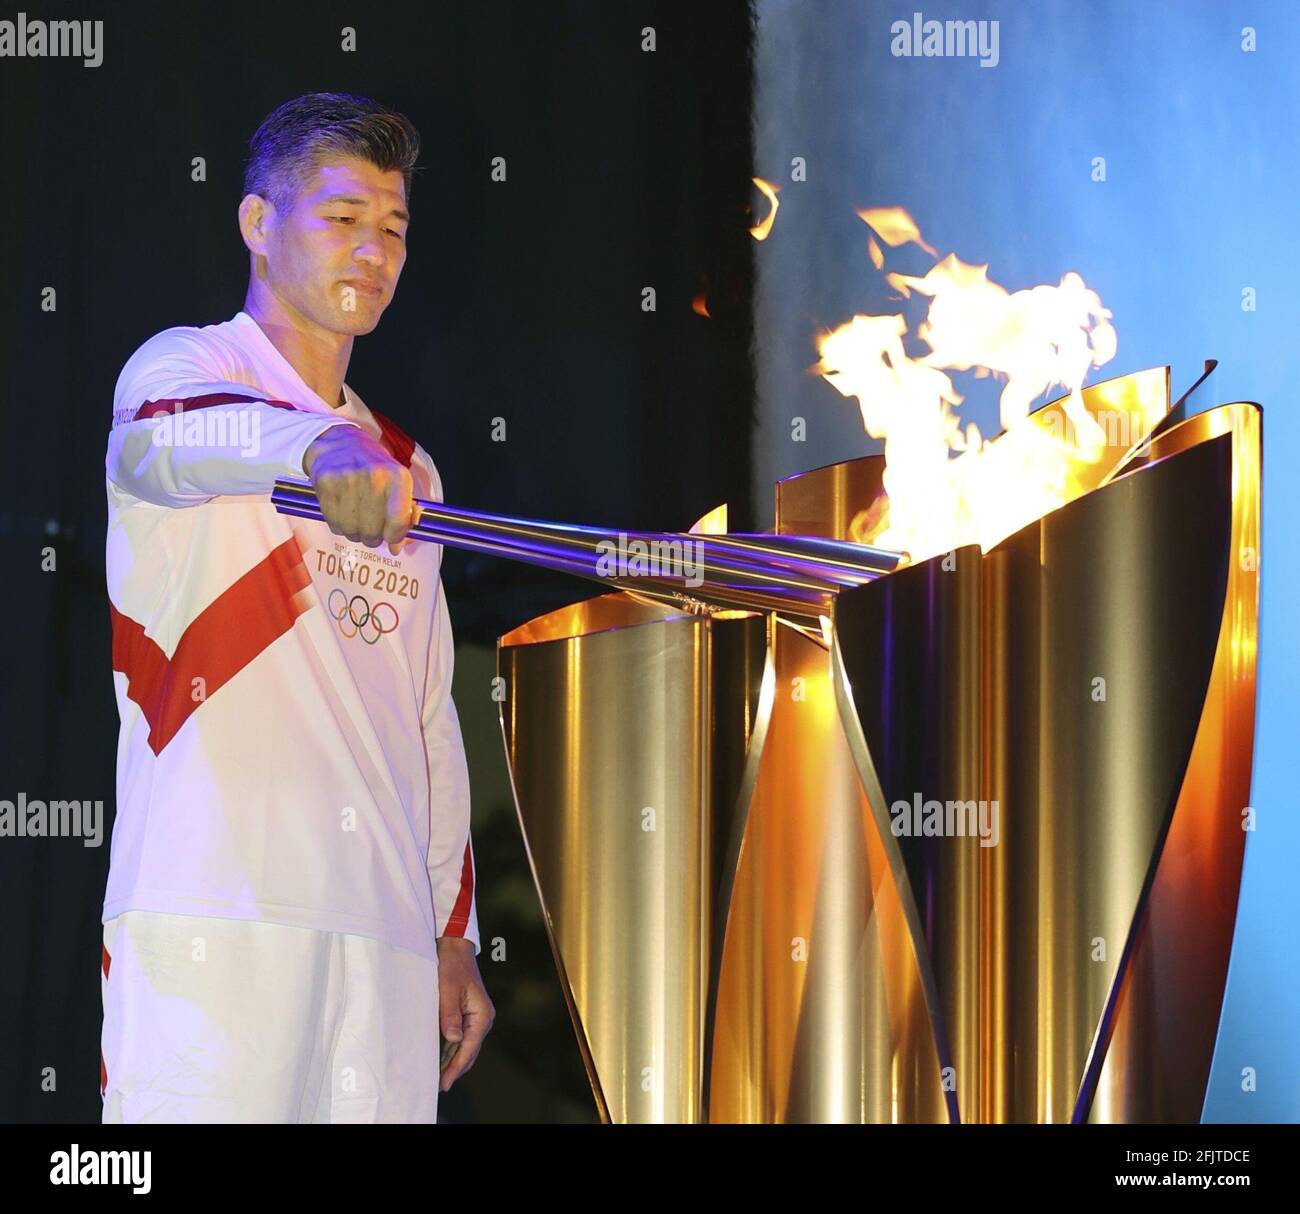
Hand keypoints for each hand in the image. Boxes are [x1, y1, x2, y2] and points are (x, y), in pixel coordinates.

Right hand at [302, 425, 415, 554]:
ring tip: (356, 516)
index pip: (398, 522)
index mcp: (397, 477)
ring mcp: (348, 480)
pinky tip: (342, 510)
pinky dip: (339, 524)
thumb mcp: (397, 483)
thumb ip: (402, 515)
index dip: (395, 537)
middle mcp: (374, 477)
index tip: (392, 538)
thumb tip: (396, 548)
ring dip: (354, 532)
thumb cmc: (373, 467)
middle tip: (371, 527)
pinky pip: (334, 524)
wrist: (339, 443)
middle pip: (373, 532)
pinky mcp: (326, 484)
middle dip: (373, 537)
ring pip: (352, 532)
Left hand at [436, 937, 493, 1091]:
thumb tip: (454, 1039)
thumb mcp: (448, 990)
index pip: (469, 1048)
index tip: (444, 1082)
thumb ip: (450, 1015)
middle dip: (455, 1068)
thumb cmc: (452, 965)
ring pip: (466, 1046)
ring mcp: (476, 1016)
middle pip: (470, 1051)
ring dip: (453, 1060)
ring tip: (439, 1075)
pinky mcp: (468, 1013)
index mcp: (482, 1014)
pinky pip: (462, 1036)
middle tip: (439, 1085)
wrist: (455, 947)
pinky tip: (441, 1056)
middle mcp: (482, 1018)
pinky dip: (452, 1049)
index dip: (456, 1067)